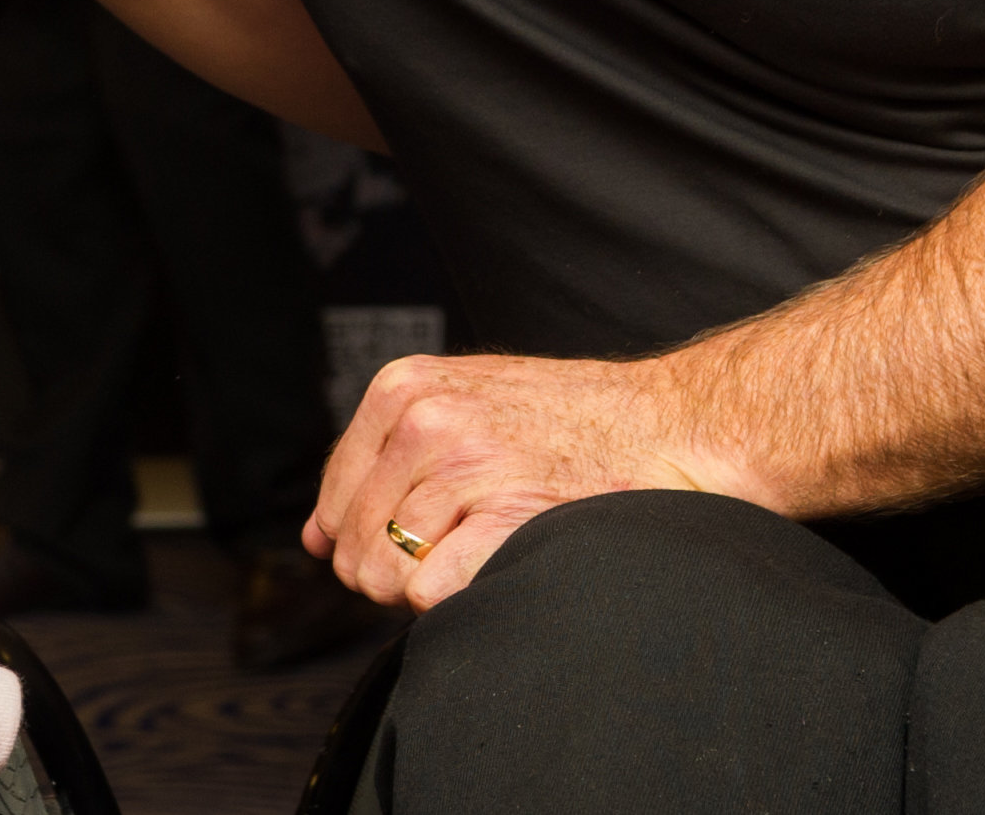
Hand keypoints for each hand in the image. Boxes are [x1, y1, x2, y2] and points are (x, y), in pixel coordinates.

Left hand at [304, 350, 714, 610]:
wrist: (669, 424)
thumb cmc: (569, 421)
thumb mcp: (460, 401)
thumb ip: (382, 455)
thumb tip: (315, 537)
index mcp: (402, 388)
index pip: (334, 501)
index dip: (366, 539)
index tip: (418, 538)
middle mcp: (424, 420)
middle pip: (354, 549)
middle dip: (393, 571)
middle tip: (458, 551)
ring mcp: (464, 465)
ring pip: (387, 577)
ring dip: (429, 587)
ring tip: (485, 551)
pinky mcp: (504, 512)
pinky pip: (430, 591)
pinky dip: (457, 597)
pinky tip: (498, 565)